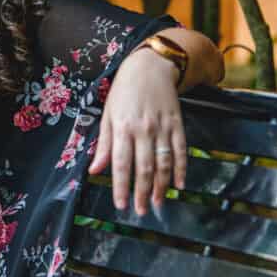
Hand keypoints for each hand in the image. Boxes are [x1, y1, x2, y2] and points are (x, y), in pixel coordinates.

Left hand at [88, 48, 186, 215]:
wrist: (150, 66)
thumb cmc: (124, 91)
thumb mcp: (107, 114)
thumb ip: (104, 144)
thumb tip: (94, 170)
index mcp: (122, 127)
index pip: (120, 164)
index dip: (121, 186)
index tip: (121, 205)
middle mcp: (143, 129)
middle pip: (144, 167)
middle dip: (142, 192)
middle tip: (141, 210)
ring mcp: (162, 127)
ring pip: (164, 162)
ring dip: (162, 186)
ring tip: (158, 203)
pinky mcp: (177, 124)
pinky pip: (181, 150)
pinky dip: (181, 169)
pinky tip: (179, 185)